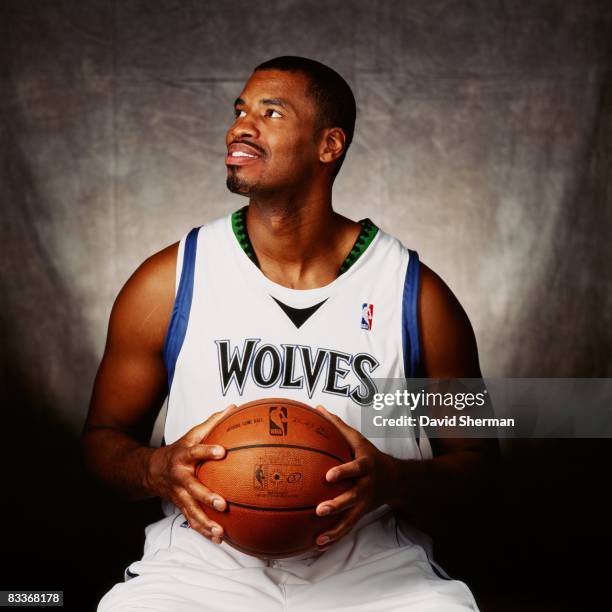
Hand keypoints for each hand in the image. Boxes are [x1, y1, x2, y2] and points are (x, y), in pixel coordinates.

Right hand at [145, 404, 237, 543]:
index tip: (222, 452)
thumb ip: (213, 422)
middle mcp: (180, 477)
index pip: (196, 451)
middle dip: (207, 496)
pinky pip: (192, 520)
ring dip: (205, 522)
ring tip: (220, 531)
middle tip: (222, 503)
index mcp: (184, 456)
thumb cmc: (180, 449)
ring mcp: (179, 494)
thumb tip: (234, 408)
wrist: (152, 469)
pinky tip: (218, 538)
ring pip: (191, 510)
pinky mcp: (180, 506)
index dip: (208, 451)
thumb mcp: (193, 434)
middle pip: (193, 488)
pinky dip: (203, 530)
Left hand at [314, 405, 397, 549]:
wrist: (396, 479)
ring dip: (336, 528)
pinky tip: (318, 543)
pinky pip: (348, 527)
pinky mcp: (362, 514)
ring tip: (319, 536)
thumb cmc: (370, 455)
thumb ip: (337, 425)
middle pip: (353, 497)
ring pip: (351, 518)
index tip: (329, 476)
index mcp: (365, 466)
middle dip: (338, 504)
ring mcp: (365, 503)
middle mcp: (367, 486)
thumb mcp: (357, 439)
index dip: (344, 472)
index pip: (355, 469)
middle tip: (320, 509)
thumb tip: (316, 408)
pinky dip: (335, 536)